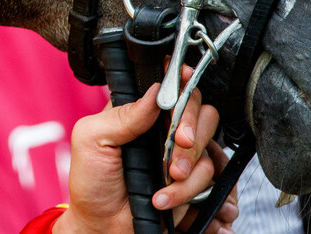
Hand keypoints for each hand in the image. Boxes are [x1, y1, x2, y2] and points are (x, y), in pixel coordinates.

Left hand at [54, 79, 237, 233]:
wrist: (102, 228)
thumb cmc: (91, 182)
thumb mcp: (92, 140)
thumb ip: (123, 115)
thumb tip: (155, 91)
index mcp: (141, 115)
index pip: (174, 91)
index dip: (186, 89)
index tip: (185, 101)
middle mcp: (167, 133)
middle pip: (203, 118)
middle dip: (192, 139)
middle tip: (174, 164)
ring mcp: (184, 160)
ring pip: (210, 156)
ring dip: (189, 182)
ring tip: (161, 196)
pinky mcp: (196, 187)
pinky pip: (219, 186)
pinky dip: (208, 199)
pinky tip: (186, 207)